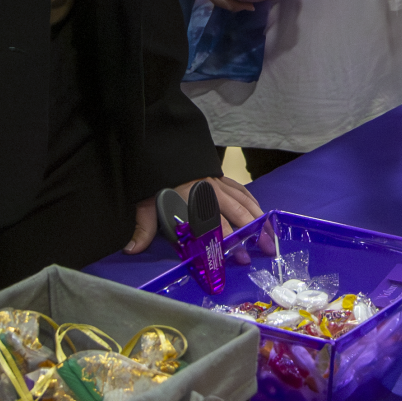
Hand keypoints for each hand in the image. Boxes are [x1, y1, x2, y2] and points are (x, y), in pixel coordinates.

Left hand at [126, 175, 265, 252]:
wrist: (165, 144)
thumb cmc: (156, 176)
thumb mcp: (144, 200)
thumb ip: (143, 227)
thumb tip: (131, 250)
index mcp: (193, 200)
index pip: (214, 225)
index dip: (227, 242)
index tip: (238, 257)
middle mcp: (211, 192)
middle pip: (237, 215)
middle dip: (252, 235)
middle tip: (263, 253)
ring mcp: (219, 184)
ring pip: (245, 204)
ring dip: (259, 221)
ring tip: (270, 238)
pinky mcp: (222, 178)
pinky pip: (243, 192)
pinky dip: (254, 204)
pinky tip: (261, 215)